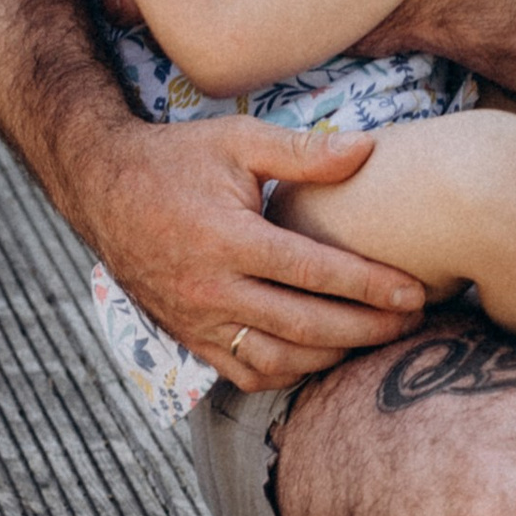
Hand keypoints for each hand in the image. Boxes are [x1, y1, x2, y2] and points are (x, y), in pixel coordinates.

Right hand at [89, 110, 424, 388]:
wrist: (103, 188)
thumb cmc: (177, 159)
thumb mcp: (238, 140)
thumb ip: (304, 151)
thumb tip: (368, 150)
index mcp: (226, 239)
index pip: (313, 272)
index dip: (368, 286)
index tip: (413, 292)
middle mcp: (210, 289)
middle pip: (305, 325)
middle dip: (367, 328)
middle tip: (413, 322)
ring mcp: (197, 321)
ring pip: (278, 360)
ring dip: (334, 356)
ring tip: (378, 337)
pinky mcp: (188, 338)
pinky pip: (246, 374)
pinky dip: (291, 373)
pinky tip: (325, 354)